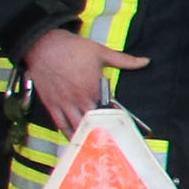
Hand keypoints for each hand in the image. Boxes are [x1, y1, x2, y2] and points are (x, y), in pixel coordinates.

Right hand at [23, 27, 145, 132]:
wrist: (42, 44)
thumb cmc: (71, 47)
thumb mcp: (100, 51)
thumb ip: (124, 60)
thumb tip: (146, 61)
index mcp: (93, 87)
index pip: (110, 108)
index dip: (118, 117)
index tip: (126, 124)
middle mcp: (79, 98)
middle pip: (95, 121)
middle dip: (104, 129)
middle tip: (113, 138)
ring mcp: (64, 103)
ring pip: (78, 126)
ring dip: (88, 135)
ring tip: (97, 143)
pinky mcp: (51, 104)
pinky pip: (60, 124)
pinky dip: (68, 133)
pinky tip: (76, 138)